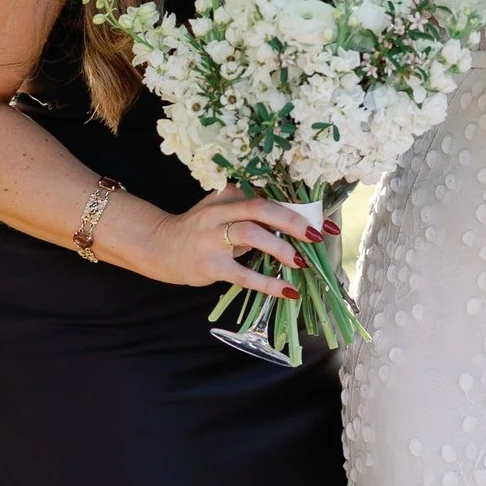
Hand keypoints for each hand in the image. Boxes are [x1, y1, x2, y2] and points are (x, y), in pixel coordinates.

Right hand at [120, 184, 319, 299]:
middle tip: (316, 235)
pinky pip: (243, 274)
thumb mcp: (223, 209)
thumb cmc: (201, 228)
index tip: (325, 221)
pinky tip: (288, 290)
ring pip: (251, 235)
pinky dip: (268, 283)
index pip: (268, 196)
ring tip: (301, 262)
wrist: (160, 246)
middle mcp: (219, 212)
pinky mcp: (210, 265)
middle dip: (292, 220)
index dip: (299, 206)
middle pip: (260, 208)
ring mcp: (212, 238)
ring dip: (280, 247)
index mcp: (228, 195)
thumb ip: (253, 209)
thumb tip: (300, 217)